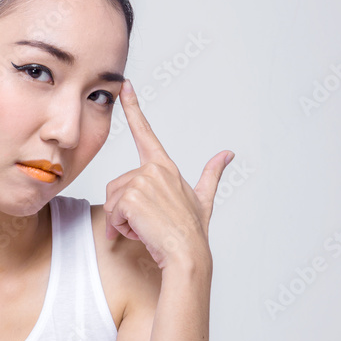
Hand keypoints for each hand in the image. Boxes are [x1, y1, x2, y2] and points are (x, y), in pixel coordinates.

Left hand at [104, 80, 233, 270]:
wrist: (187, 254)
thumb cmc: (192, 230)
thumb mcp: (203, 198)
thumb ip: (212, 174)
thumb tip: (228, 154)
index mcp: (165, 167)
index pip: (145, 132)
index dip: (133, 107)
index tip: (125, 86)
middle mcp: (153, 169)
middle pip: (117, 186)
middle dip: (123, 210)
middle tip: (146, 225)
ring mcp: (142, 181)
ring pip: (112, 201)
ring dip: (122, 221)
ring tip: (145, 229)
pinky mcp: (131, 196)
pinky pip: (112, 212)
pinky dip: (121, 228)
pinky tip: (140, 232)